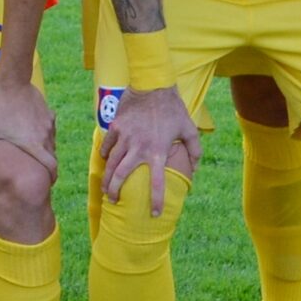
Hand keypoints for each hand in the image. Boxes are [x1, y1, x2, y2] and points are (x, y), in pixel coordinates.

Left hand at [0, 76, 55, 172]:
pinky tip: (33, 130)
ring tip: (35, 150)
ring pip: (51, 141)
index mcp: (34, 145)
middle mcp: (45, 136)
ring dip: (46, 148)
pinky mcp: (47, 112)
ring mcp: (48, 123)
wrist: (12, 83)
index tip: (48, 181)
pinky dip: (44, 132)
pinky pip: (49, 127)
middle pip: (52, 155)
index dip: (52, 176)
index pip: (51, 166)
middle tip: (40, 169)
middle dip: (48, 164)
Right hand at [101, 84, 196, 214]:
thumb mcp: (189, 128)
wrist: (153, 85)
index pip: (157, 182)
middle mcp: (139, 147)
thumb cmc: (173, 108)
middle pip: (121, 176)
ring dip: (107, 179)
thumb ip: (194, 150)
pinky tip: (106, 161)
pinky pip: (107, 146)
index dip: (155, 200)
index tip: (154, 214)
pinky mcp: (116, 127)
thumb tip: (194, 168)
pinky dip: (106, 156)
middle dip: (115, 192)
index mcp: (158, 151)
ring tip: (106, 189)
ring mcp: (125, 137)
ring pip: (111, 163)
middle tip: (114, 201)